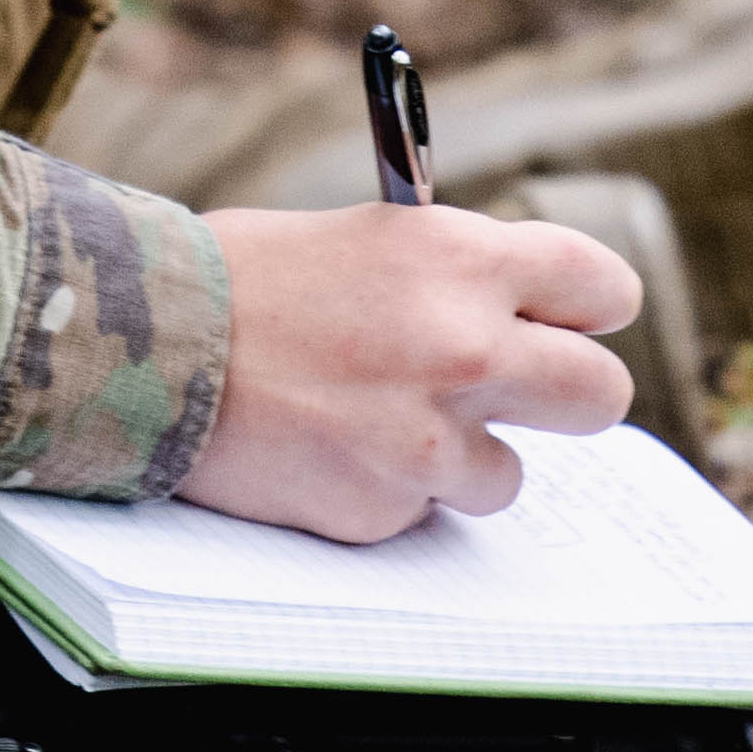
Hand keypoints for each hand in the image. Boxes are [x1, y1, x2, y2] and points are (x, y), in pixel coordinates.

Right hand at [179, 204, 640, 542]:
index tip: (566, 322)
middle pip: (601, 396)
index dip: (586, 310)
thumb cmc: (243, 278)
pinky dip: (385, 491)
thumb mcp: (368, 239)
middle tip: (525, 392)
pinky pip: (420, 512)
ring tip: (381, 421)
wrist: (149, 347)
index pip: (603, 290)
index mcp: (464, 260)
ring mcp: (431, 440)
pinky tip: (328, 451)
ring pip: (509, 475)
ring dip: (461, 458)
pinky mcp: (386, 508)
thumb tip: (513, 313)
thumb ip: (452, 277)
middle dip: (568, 396)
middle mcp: (468, 350)